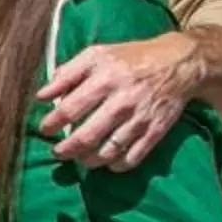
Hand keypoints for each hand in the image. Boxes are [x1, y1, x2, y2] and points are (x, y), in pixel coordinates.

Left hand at [40, 33, 197, 169]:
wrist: (179, 63)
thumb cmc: (130, 58)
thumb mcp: (97, 55)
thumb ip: (67, 74)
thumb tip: (41, 96)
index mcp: (105, 80)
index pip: (69, 110)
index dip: (52, 124)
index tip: (45, 129)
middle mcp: (122, 102)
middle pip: (86, 137)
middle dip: (66, 150)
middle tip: (58, 152)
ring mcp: (140, 119)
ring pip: (108, 152)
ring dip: (88, 161)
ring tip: (79, 158)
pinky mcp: (156, 131)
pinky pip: (133, 158)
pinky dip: (116, 166)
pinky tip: (106, 162)